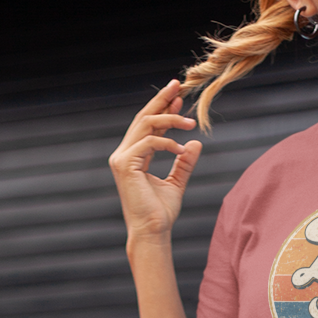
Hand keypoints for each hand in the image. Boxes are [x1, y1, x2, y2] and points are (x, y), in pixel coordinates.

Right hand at [108, 79, 202, 246]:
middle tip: (179, 85)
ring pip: (146, 125)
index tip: (179, 95)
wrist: (153, 231)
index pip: (147, 125)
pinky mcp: (125, 164)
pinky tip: (181, 149)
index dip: (163, 108)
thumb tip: (195, 142)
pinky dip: (167, 142)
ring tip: (191, 122)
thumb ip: (184, 162)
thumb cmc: (161, 213)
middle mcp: (123, 155)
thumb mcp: (177, 182)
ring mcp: (121, 159)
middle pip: (143, 118)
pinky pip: (149, 142)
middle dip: (161, 100)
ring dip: (170, 119)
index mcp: (133, 157)